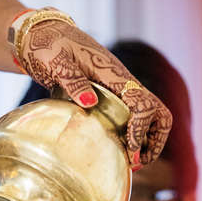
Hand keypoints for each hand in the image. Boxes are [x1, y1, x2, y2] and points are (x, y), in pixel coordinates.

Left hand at [18, 21, 172, 166]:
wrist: (43, 37)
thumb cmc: (48, 48)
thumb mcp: (56, 63)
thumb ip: (73, 81)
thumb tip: (89, 101)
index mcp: (114, 76)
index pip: (143, 103)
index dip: (141, 130)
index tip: (130, 152)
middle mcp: (124, 84)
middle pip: (159, 112)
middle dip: (154, 140)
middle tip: (136, 162)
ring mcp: (120, 91)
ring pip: (151, 117)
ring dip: (148, 142)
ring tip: (133, 163)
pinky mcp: (112, 97)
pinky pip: (134, 119)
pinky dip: (135, 138)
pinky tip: (121, 152)